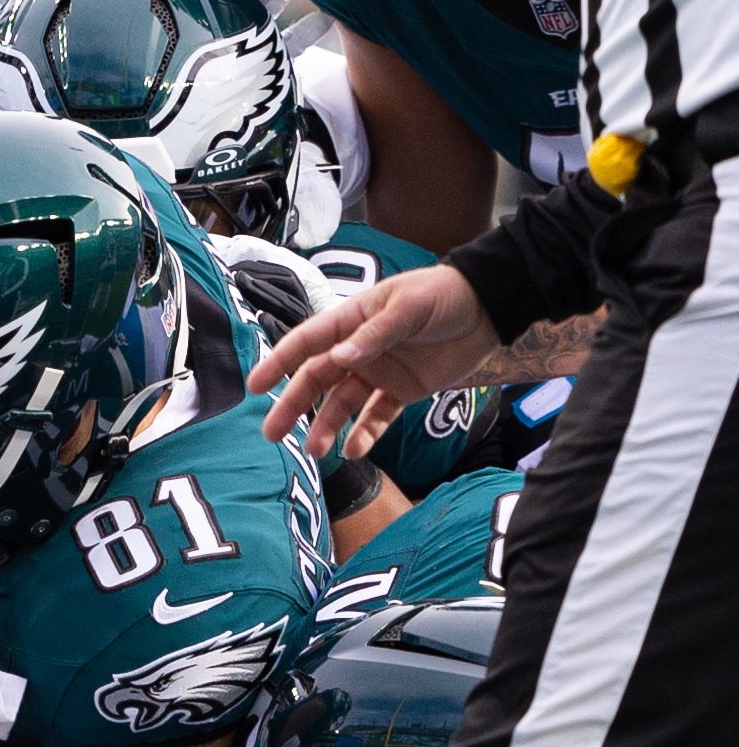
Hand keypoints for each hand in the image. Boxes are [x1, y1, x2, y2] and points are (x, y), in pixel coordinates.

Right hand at [249, 262, 498, 458]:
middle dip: (293, 406)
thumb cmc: (444, 295)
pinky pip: (377, 416)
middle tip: (272, 433)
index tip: (256, 387)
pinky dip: (366, 433)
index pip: (306, 343)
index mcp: (352, 321)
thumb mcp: (408, 307)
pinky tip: (355, 451)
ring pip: (342, 403)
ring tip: (316, 450)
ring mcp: (378, 372)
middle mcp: (357, 349)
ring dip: (327, 426)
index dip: (278, 363)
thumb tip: (340, 357)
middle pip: (317, 380)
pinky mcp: (402, 391)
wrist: (491, 308)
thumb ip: (375, 334)